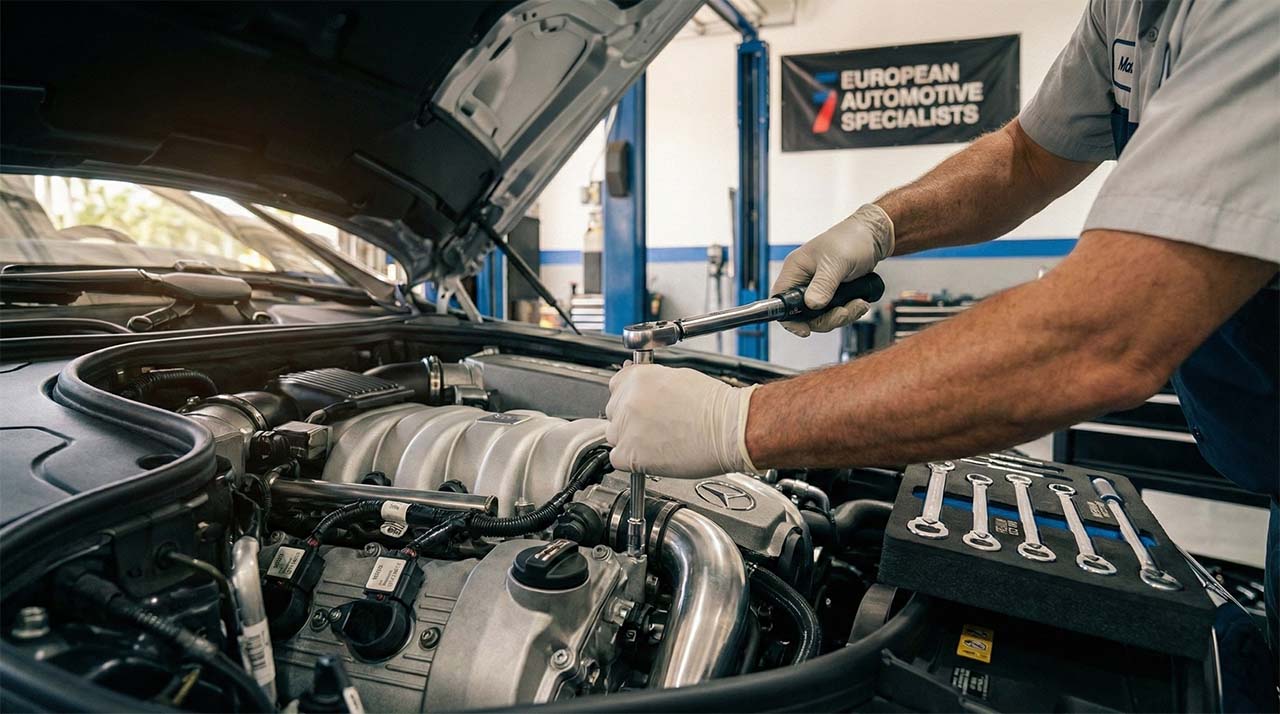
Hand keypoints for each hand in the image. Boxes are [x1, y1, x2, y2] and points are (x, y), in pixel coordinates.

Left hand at [605, 364, 757, 477]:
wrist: (729, 428)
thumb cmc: (714, 406)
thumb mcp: (678, 378)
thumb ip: (651, 381)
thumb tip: (640, 387)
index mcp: (638, 378)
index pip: (617, 385)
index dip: (629, 397)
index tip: (638, 405)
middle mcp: (628, 400)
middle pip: (614, 411)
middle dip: (631, 418)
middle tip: (654, 425)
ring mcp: (626, 428)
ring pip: (614, 435)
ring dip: (630, 439)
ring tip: (656, 441)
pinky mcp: (630, 455)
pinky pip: (617, 459)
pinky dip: (631, 461)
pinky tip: (651, 456)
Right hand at [772, 203, 893, 335]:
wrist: (874, 237)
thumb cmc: (852, 239)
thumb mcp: (836, 262)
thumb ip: (823, 285)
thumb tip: (812, 305)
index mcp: (796, 270)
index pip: (781, 301)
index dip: (789, 319)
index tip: (805, 329)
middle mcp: (804, 281)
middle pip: (804, 315)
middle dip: (826, 318)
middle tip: (844, 311)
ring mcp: (819, 289)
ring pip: (822, 317)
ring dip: (842, 315)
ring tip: (858, 303)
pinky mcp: (833, 294)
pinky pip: (836, 312)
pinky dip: (849, 311)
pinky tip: (860, 301)